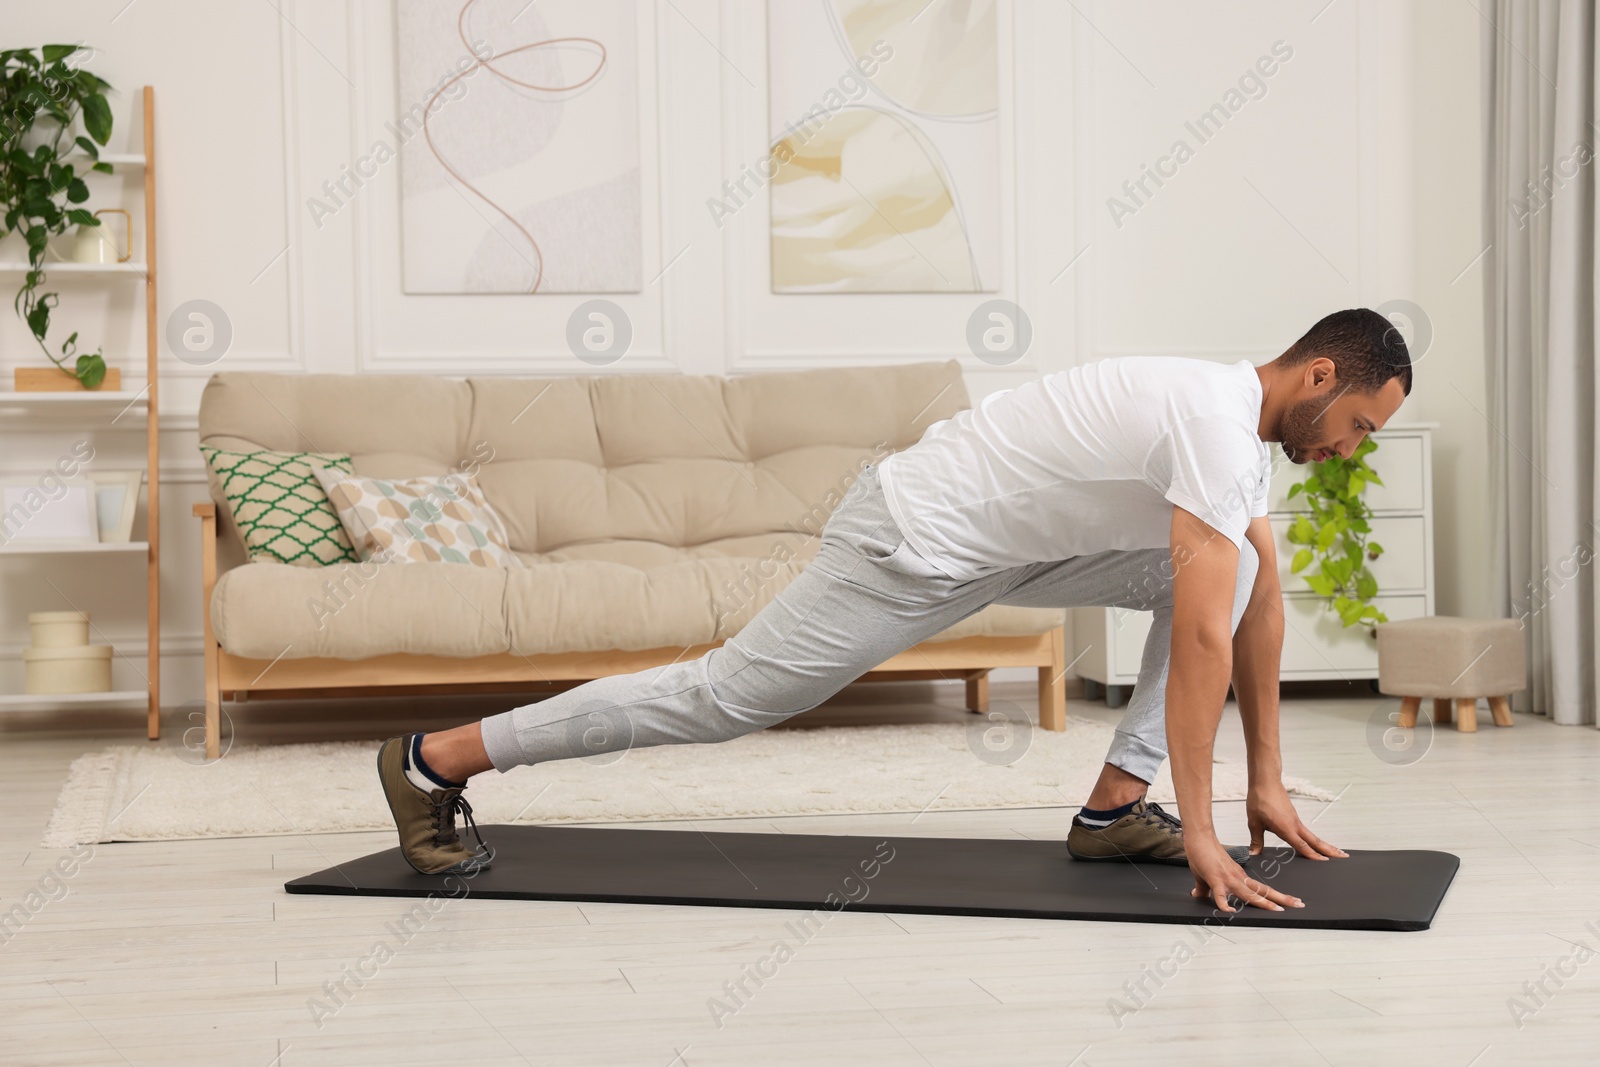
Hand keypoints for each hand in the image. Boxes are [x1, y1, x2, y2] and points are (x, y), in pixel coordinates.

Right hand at [1188, 833, 1302, 912]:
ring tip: (1278, 910)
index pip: (1262, 889)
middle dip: (1282, 899)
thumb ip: (1205, 889)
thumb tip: (1198, 896)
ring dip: (1264, 903)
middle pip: (1263, 891)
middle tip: (1298, 904)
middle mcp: (1238, 878)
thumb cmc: (1204, 854)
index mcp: (1240, 877)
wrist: (1199, 839)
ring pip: (1250, 894)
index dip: (1277, 896)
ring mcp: (1229, 879)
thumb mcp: (1206, 876)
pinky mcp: (1216, 880)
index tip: (1289, 901)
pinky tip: (1231, 911)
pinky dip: (1226, 905)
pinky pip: (1221, 896)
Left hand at [1246, 783, 1347, 859]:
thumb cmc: (1259, 799)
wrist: (1265, 781)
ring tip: (1335, 852)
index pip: (1302, 845)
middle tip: (1343, 856)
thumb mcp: (1254, 822)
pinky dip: (1313, 839)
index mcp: (1286, 828)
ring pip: (1312, 835)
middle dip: (1330, 849)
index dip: (1313, 855)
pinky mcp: (1293, 816)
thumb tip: (1254, 853)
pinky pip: (1306, 830)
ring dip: (1324, 844)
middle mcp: (1294, 824)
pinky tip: (1313, 843)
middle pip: (1315, 840)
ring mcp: (1295, 820)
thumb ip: (1256, 840)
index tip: (1324, 862)